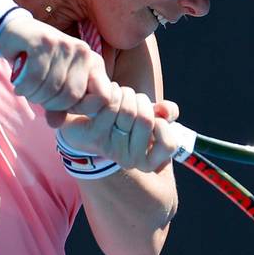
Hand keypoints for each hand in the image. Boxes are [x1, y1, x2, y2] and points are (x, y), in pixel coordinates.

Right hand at [0, 14, 114, 126]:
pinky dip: (24, 87)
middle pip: (73, 96)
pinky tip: (19, 85)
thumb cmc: (38, 64)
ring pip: (53, 88)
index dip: (82, 109)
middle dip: (51, 104)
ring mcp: (66, 46)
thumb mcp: (54, 87)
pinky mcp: (45, 42)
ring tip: (27, 90)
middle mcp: (85, 53)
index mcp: (94, 65)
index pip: (103, 97)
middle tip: (38, 97)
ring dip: (34, 96)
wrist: (15, 34)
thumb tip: (56, 125)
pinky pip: (36, 78)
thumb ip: (59, 107)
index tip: (64, 105)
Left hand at [58, 87, 182, 172]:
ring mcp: (112, 151)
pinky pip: (112, 106)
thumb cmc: (122, 120)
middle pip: (146, 120)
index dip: (162, 122)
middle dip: (141, 100)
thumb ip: (168, 113)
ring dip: (126, 93)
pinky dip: (113, 92)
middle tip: (131, 98)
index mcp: (147, 162)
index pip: (168, 144)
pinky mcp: (94, 137)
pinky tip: (108, 93)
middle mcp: (130, 161)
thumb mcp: (151, 117)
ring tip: (119, 94)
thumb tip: (165, 111)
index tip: (151, 115)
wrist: (85, 125)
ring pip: (129, 111)